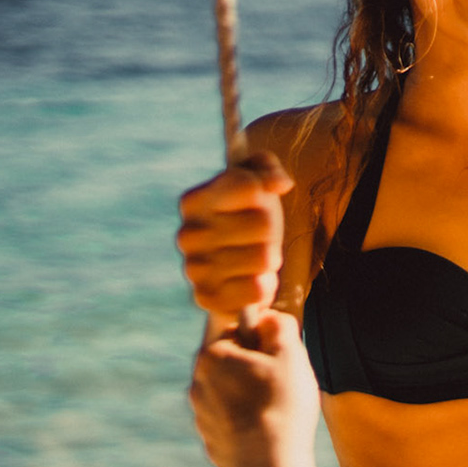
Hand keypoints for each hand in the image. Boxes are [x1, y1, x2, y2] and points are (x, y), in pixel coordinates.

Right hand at [176, 151, 292, 324]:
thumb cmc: (249, 217)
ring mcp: (193, 269)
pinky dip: (263, 286)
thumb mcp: (258, 182)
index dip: (265, 193)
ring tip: (254, 259)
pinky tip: (250, 281)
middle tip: (258, 238)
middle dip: (271, 232)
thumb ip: (268, 168)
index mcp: (194, 201)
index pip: (249, 186)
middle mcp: (187, 234)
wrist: (240, 268)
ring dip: (268, 259)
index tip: (258, 200)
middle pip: (263, 223)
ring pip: (263, 258)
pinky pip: (256, 289)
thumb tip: (280, 183)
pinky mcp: (206, 298)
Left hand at [190, 310, 321, 466]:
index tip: (280, 352)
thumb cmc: (281, 406)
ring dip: (249, 394)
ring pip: (229, 393)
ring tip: (278, 408)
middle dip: (254, 366)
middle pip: (230, 362)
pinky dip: (247, 423)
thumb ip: (279, 325)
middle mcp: (198, 384)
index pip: (234, 328)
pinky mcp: (212, 442)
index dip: (261, 336)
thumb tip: (269, 317)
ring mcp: (202, 416)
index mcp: (212, 356)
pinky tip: (269, 431)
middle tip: (282, 380)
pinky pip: (231, 423)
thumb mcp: (291, 354)